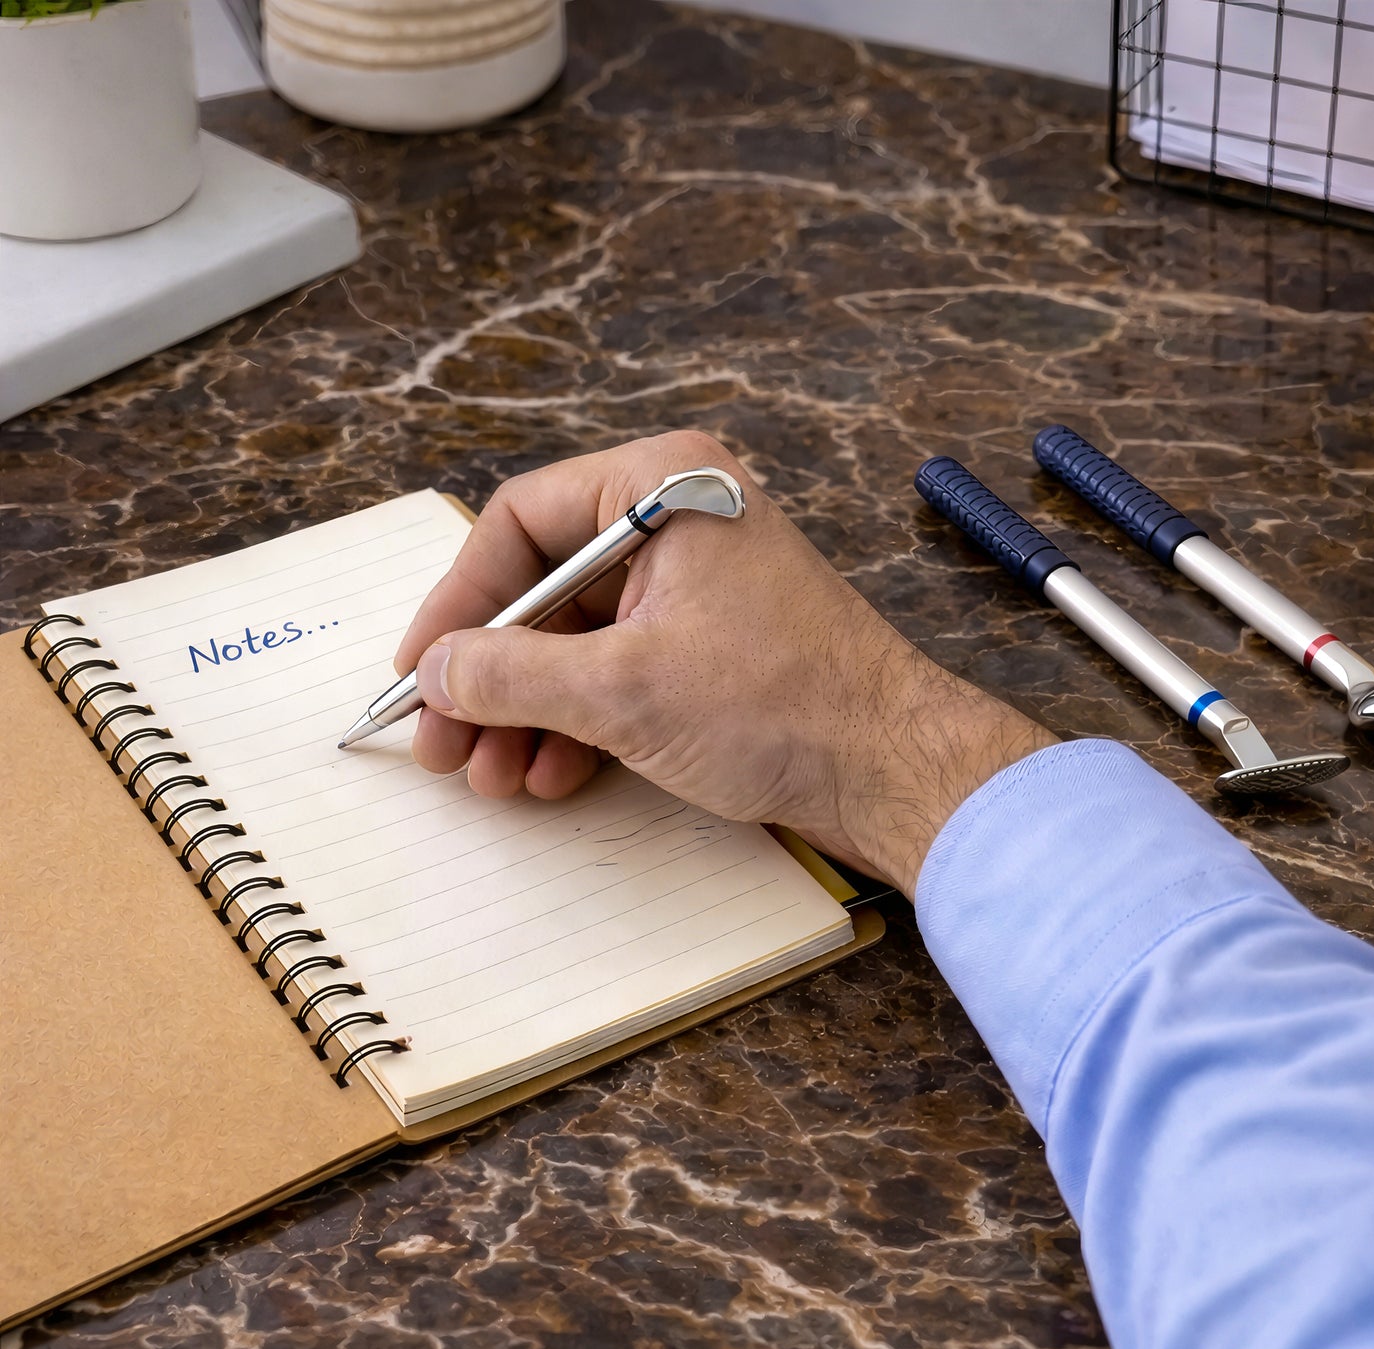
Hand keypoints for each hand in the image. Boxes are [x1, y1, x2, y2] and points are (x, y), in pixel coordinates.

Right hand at [395, 432, 1055, 896]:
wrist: (895, 770)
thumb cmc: (784, 705)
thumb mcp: (623, 689)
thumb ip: (512, 673)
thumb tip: (436, 673)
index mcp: (664, 488)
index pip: (520, 524)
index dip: (457, 603)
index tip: (419, 671)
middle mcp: (678, 524)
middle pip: (543, 588)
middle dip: (489, 674)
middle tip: (442, 742)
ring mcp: (696, 587)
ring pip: (576, 639)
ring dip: (525, 711)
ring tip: (493, 775)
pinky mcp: (709, 646)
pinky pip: (617, 671)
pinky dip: (578, 723)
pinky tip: (550, 775)